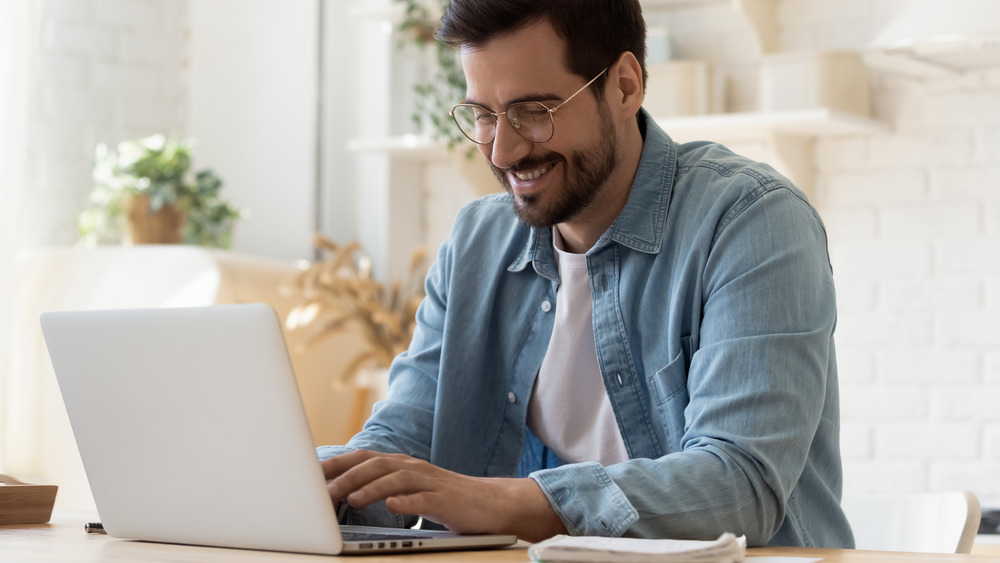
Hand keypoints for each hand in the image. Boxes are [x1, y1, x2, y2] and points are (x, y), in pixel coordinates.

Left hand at [321, 450, 566, 540]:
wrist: (491, 504)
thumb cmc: (446, 499)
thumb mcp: (409, 490)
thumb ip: (381, 487)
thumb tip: (342, 493)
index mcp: (401, 465)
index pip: (362, 459)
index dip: (336, 464)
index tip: (309, 474)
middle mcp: (413, 468)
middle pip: (374, 466)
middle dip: (345, 476)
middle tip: (320, 491)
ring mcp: (430, 482)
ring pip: (395, 480)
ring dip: (370, 488)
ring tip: (348, 499)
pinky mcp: (446, 500)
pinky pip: (423, 500)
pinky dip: (406, 502)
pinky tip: (391, 508)